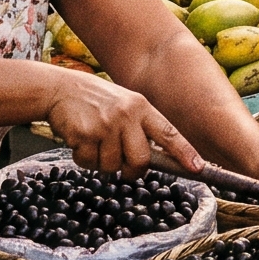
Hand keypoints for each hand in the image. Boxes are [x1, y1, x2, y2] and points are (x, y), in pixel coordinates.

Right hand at [43, 68, 199, 174]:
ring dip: (102, 162)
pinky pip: (89, 163)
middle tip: (122, 165)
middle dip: (132, 170)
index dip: (184, 152)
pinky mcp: (85, 134)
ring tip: (95, 142)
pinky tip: (80, 141)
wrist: (60, 89)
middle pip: (141, 161)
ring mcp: (106, 124)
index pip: (169, 133)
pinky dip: (84, 159)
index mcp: (141, 107)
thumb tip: (153, 160)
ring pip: (113, 166)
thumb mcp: (125, 105)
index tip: (197, 168)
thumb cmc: (96, 101)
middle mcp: (126, 115)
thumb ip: (140, 128)